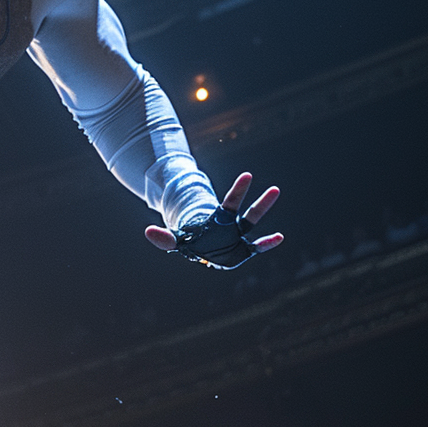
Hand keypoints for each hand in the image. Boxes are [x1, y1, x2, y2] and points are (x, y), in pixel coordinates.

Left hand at [145, 173, 282, 267]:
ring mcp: (239, 237)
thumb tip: (147, 231)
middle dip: (261, 202)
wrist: (199, 249)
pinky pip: (257, 247)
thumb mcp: (175, 240)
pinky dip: (268, 243)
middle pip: (248, 212)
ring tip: (279, 198)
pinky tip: (280, 237)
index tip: (248, 175)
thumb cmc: (190, 241)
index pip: (230, 203)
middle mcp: (232, 225)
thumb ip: (163, 238)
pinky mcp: (242, 250)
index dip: (238, 191)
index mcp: (218, 219)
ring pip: (254, 224)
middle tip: (276, 189)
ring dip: (266, 213)